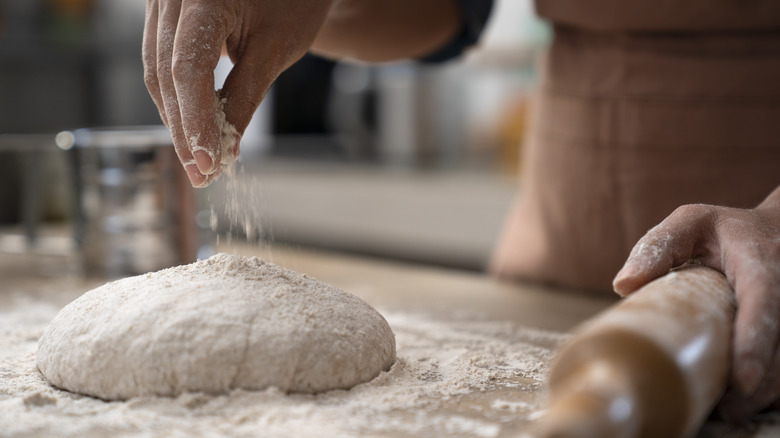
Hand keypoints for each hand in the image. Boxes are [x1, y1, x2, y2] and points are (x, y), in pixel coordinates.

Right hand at [143, 0, 332, 186]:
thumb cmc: (293, 2)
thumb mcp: (275, 50)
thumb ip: (245, 97)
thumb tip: (225, 149)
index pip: (187, 69)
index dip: (195, 121)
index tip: (208, 163)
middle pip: (164, 73)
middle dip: (183, 130)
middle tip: (201, 174)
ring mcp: (162, 2)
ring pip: (157, 71)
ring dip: (177, 119)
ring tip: (198, 161)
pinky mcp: (165, 14)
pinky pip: (162, 61)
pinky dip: (178, 98)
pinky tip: (193, 130)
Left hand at [613, 187, 779, 420]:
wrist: (776, 231)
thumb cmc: (725, 230)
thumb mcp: (692, 222)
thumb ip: (659, 246)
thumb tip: (623, 285)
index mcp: (761, 263)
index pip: (764, 303)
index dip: (755, 342)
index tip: (742, 380)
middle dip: (761, 381)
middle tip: (729, 408)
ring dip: (767, 390)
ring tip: (730, 409)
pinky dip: (771, 385)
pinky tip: (744, 399)